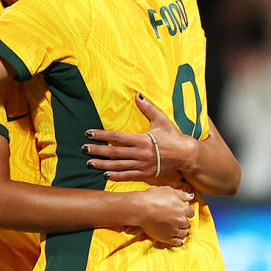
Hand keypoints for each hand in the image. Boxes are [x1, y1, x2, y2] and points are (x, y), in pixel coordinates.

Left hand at [83, 94, 198, 180]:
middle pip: (114, 152)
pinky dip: (116, 176)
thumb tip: (138, 95)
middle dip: (98, 150)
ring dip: (103, 165)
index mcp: (142, 140)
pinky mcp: (146, 174)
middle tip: (83, 149)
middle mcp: (141, 153)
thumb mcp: (161, 120)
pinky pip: (128, 176)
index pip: (117, 137)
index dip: (102, 135)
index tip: (89, 134)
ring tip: (89, 163)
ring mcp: (143, 165)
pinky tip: (105, 175)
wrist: (187, 155)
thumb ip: (148, 108)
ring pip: (119, 165)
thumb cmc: (173, 136)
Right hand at [131, 187, 195, 246]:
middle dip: (183, 221)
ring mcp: (174, 230)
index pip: (191, 212)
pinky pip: (177, 242)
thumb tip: (191, 196)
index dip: (186, 211)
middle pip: (187, 223)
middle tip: (176, 219)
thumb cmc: (152, 197)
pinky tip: (177, 240)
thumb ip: (181, 194)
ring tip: (176, 229)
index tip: (181, 211)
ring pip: (184, 233)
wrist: (140, 209)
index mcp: (183, 209)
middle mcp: (181, 221)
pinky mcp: (167, 238)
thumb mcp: (168, 191)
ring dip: (181, 231)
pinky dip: (178, 241)